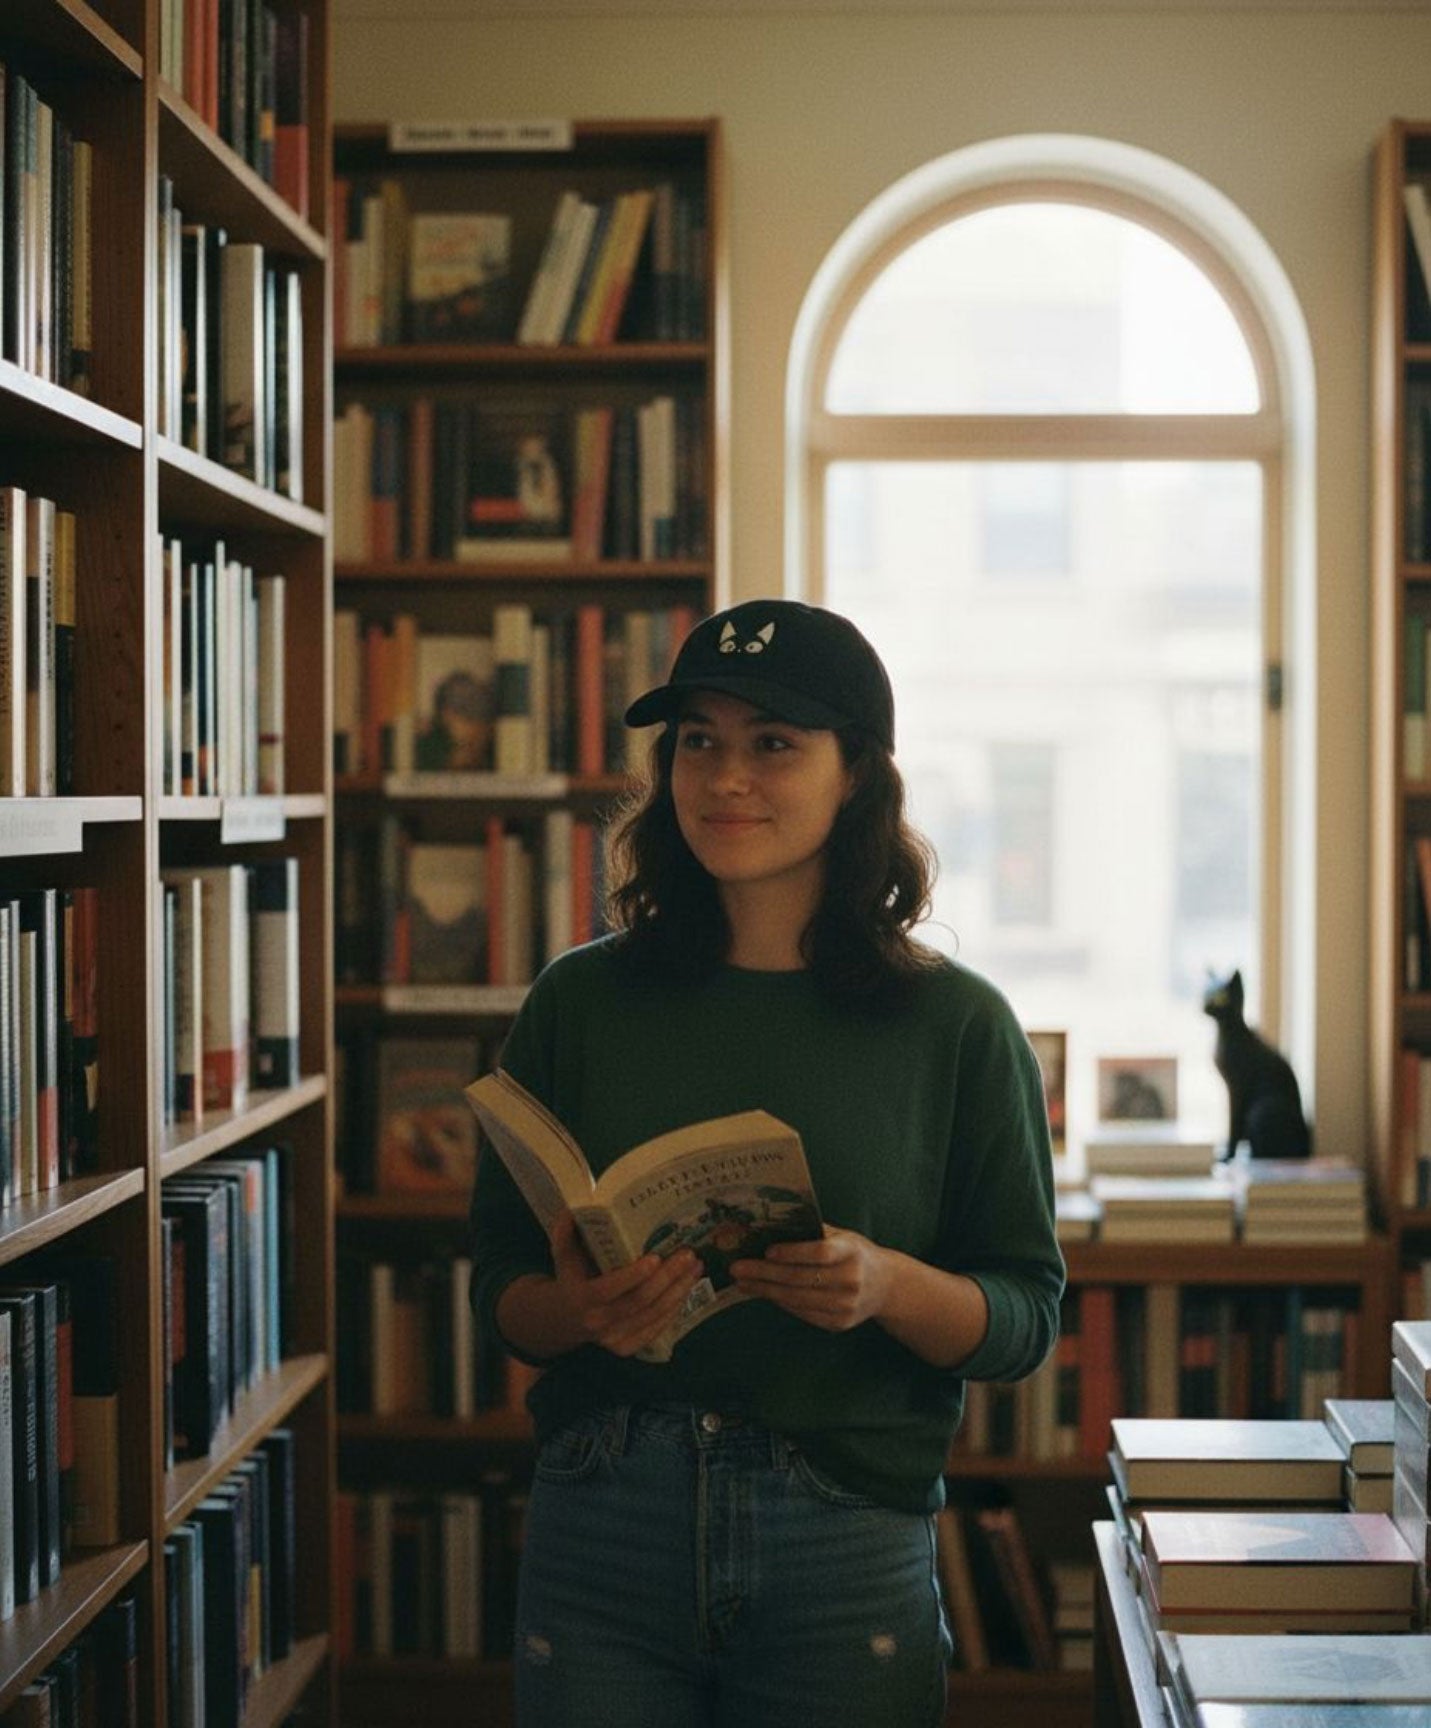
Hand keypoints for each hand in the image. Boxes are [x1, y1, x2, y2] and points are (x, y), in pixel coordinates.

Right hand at [549, 1211, 701, 1358]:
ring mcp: (614, 1339)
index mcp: (581, 1299)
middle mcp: (598, 1323)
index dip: (632, 1276)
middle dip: (668, 1277)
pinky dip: (674, 1308)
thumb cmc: (570, 1279)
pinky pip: (656, 1329)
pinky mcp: (627, 1347)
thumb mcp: (563, 1256)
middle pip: (639, 1301)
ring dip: (678, 1291)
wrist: (563, 1320)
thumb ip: (565, 1232)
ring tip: (695, 1267)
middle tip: (688, 1255)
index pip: (608, 1290)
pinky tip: (686, 1288)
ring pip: (653, 1315)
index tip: (655, 1257)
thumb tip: (572, 1209)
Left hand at [730, 1225, 892, 1331]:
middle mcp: (850, 1280)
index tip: (767, 1250)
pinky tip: (763, 1293)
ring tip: (743, 1282)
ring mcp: (845, 1306)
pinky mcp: (839, 1323)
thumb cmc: (855, 1254)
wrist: (886, 1287)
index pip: (819, 1253)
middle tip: (738, 1268)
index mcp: (852, 1252)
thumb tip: (770, 1229)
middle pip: (801, 1279)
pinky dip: (780, 1303)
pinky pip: (802, 1313)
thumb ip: (814, 1233)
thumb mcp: (843, 1236)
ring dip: (765, 1291)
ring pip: (797, 1299)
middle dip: (764, 1274)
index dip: (792, 1253)